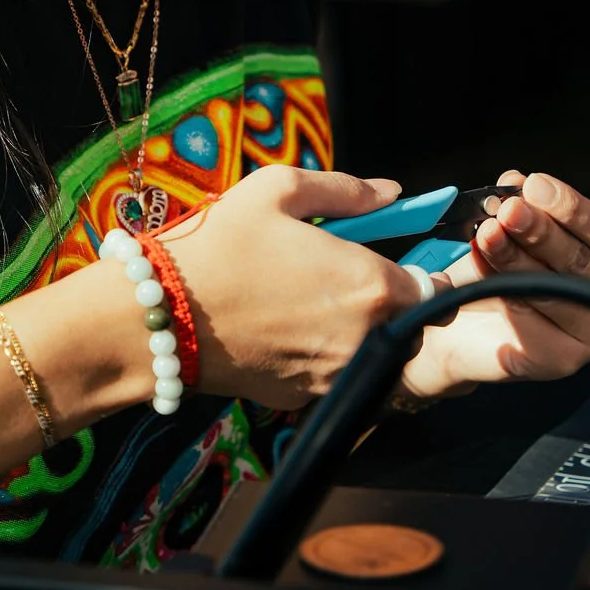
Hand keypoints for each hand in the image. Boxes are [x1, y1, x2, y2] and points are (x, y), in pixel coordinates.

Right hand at [162, 166, 421, 409]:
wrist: (159, 318)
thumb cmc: (220, 245)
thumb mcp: (279, 190)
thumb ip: (347, 190)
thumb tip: (392, 192)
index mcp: (370, 285)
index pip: (430, 289)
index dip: (413, 274)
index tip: (385, 264)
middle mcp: (365, 339)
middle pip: (406, 327)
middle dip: (386, 307)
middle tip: (340, 283)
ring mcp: (334, 376)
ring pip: (370, 356)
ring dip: (355, 334)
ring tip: (305, 307)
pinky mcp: (303, 400)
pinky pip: (331, 376)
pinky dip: (319, 358)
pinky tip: (281, 333)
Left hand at [399, 169, 589, 398]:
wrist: (462, 323)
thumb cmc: (499, 266)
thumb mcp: (510, 226)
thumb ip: (518, 203)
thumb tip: (514, 181)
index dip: (573, 208)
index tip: (533, 186)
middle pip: (582, 262)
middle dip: (541, 232)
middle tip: (507, 211)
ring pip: (555, 290)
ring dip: (516, 259)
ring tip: (486, 234)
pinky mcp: (562, 359)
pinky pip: (532, 323)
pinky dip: (503, 292)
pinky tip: (480, 272)